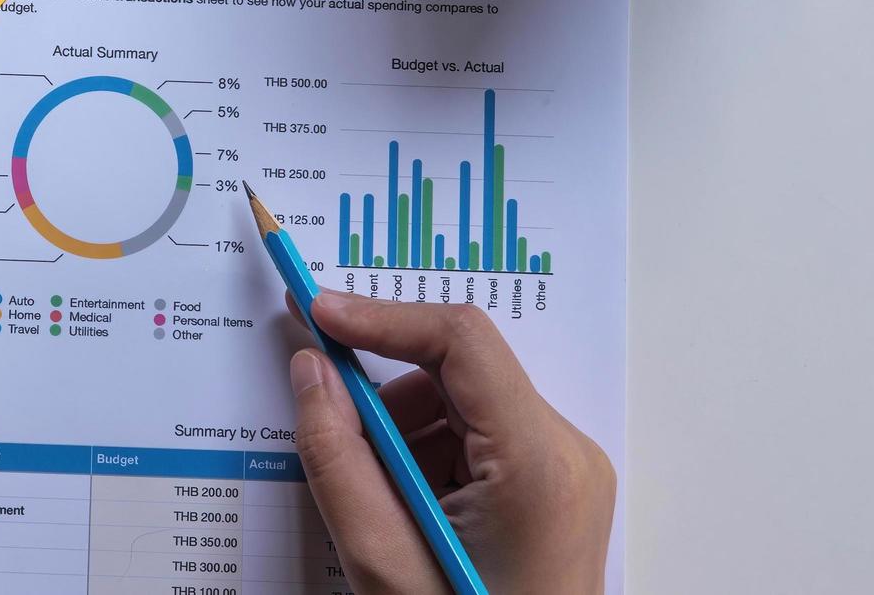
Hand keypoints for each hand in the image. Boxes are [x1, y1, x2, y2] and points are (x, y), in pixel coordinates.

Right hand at [287, 291, 614, 594]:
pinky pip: (474, 439)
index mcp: (536, 464)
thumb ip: (336, 455)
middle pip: (457, 372)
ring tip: (381, 506)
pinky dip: (425, 458)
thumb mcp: (381, 559)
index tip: (314, 314)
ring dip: (402, 434)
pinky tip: (407, 513)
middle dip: (384, 397)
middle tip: (329, 430)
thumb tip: (309, 370)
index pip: (460, 340)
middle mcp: (564, 453)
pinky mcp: (551, 488)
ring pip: (460, 405)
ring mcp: (564, 471)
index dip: (380, 316)